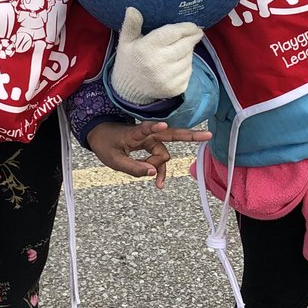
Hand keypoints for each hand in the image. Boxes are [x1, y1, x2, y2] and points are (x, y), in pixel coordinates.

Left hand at [87, 119, 211, 189]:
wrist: (100, 134)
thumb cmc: (105, 144)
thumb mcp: (114, 161)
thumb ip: (133, 168)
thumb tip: (153, 174)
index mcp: (134, 134)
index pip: (145, 129)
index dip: (154, 127)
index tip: (163, 125)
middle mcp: (146, 134)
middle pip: (171, 135)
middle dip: (190, 136)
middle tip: (207, 135)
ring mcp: (150, 138)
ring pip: (164, 154)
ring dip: (160, 167)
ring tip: (154, 182)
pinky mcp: (151, 144)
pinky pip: (160, 158)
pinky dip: (160, 169)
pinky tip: (159, 183)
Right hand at [110, 7, 203, 104]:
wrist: (128, 92)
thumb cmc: (129, 61)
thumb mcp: (126, 42)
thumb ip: (131, 25)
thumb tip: (132, 9)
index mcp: (146, 49)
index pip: (173, 33)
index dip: (186, 27)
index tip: (194, 25)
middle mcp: (158, 64)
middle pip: (185, 45)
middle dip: (193, 37)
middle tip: (196, 32)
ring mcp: (168, 78)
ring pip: (189, 58)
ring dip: (189, 51)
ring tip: (183, 48)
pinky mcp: (175, 89)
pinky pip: (189, 72)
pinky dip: (187, 66)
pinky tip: (179, 63)